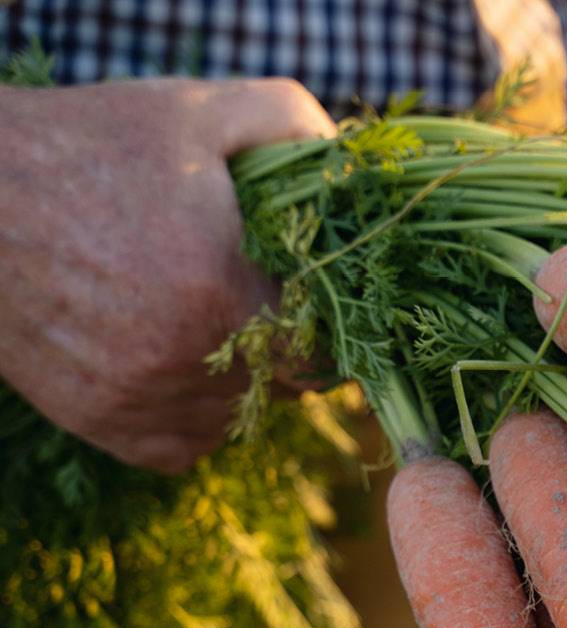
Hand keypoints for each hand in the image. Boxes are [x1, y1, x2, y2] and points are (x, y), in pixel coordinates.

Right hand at [0, 78, 333, 471]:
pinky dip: (194, 413)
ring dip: (245, 381)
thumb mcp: (197, 111)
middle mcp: (184, 363)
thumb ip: (290, 125)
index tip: (315, 291)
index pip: (326, 348)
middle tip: (268, 301)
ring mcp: (142, 402)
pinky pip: (185, 445)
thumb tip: (349, 170)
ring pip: (239, 418)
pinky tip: (178, 358)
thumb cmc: (87, 147)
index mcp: (221, 294)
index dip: (332, 322)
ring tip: (216, 321)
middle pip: (288, 387)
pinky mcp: (105, 425)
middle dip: (292, 348)